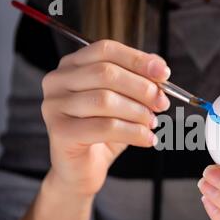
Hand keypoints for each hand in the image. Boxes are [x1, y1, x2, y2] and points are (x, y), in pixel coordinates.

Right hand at [41, 40, 170, 196]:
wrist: (83, 169)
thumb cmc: (104, 133)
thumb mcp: (125, 102)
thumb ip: (139, 81)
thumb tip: (160, 69)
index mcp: (72, 65)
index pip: (106, 50)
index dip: (137, 59)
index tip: (165, 74)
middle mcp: (57, 80)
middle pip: (106, 73)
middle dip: (142, 88)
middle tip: (162, 104)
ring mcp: (54, 105)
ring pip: (105, 100)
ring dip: (138, 112)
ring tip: (153, 123)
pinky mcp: (60, 131)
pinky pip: (105, 127)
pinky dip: (133, 132)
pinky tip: (147, 139)